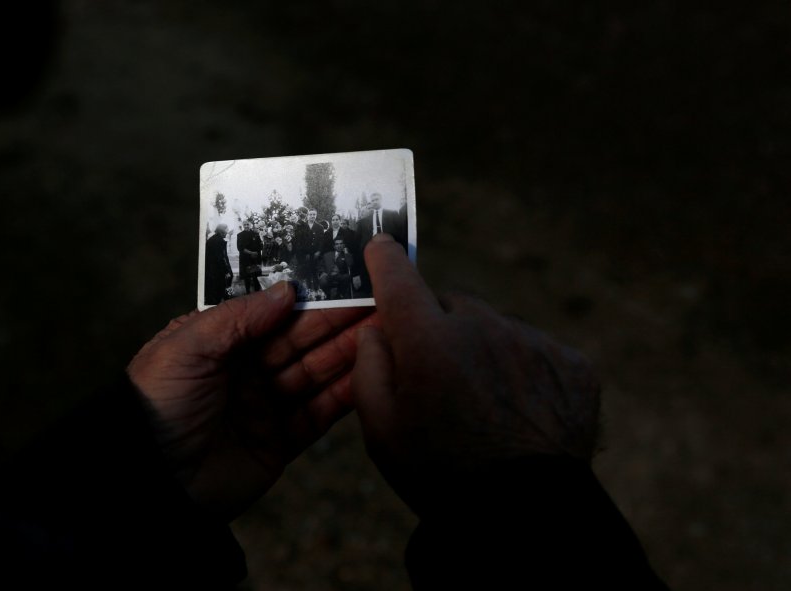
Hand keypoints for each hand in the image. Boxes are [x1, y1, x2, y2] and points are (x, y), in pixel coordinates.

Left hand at [128, 281, 374, 519]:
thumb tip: (288, 288)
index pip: (271, 312)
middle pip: (300, 339)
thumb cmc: (158, 405)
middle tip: (381, 299)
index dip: (308, 296)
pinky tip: (372, 375)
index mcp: (219, 341)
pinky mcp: (280, 441)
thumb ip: (239, 316)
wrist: (152, 482)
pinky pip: (319, 413)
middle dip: (338, 321)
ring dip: (349, 353)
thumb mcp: (188, 348)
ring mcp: (265, 405)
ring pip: (316, 372)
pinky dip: (345, 395)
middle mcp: (245, 369)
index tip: (344, 278)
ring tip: (386, 331)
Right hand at [351, 234, 599, 515]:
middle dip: (438, 327)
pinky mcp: (572, 363)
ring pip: (494, 328)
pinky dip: (521, 369)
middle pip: (450, 305)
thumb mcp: (380, 428)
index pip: (400, 278)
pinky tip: (517, 411)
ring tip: (482, 406)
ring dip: (482, 350)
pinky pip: (534, 350)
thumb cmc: (440, 474)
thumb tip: (378, 326)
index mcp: (429, 340)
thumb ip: (369, 364)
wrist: (526, 517)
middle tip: (436, 377)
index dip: (384, 259)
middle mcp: (484, 328)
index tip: (380, 246)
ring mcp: (533, 343)